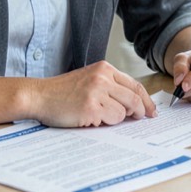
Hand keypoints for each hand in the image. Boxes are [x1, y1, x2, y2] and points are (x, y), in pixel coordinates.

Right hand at [26, 61, 155, 126]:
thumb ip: (111, 87)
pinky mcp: (91, 107)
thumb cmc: (63, 92)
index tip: (151, 110)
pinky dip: (106, 123)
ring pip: (124, 111)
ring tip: (100, 116)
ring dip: (117, 118)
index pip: (135, 84)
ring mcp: (97, 92)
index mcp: (104, 68)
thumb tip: (135, 104)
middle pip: (134, 97)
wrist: (39, 96)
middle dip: (141, 111)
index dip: (146, 99)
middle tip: (141, 118)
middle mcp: (103, 77)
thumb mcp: (90, 80)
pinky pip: (112, 119)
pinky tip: (92, 119)